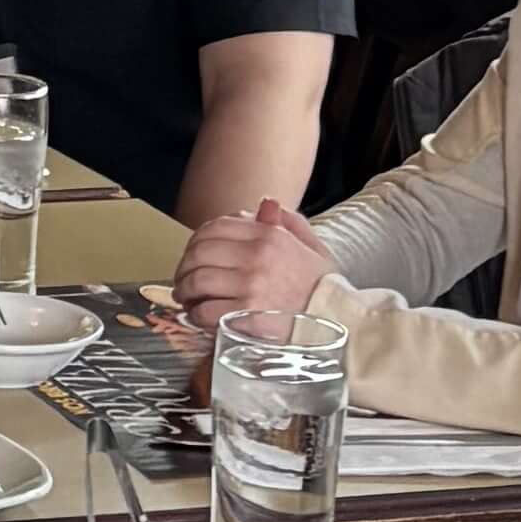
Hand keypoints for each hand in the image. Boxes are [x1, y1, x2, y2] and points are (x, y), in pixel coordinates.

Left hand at [173, 200, 333, 326]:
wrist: (337, 318)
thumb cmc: (322, 284)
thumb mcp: (311, 245)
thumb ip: (287, 221)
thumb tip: (265, 204)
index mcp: (269, 235)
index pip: (216, 227)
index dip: (196, 240)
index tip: (193, 253)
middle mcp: (256, 257)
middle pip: (200, 253)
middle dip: (184, 266)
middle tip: (183, 279)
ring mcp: (250, 286)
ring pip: (198, 281)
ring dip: (184, 291)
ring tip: (185, 298)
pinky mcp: (246, 315)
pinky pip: (206, 312)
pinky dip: (196, 315)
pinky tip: (198, 317)